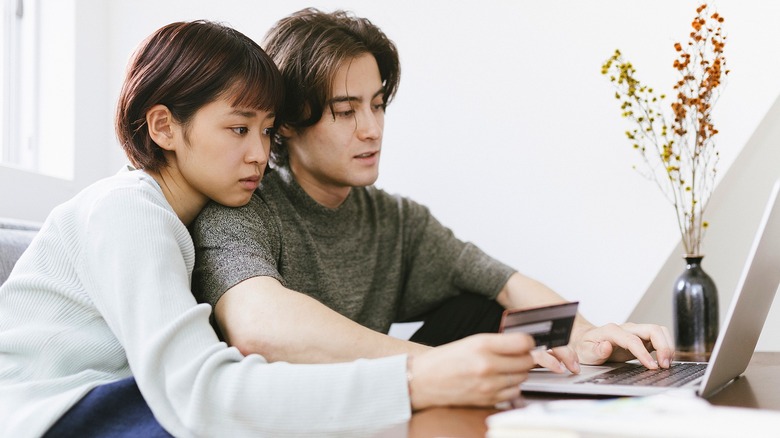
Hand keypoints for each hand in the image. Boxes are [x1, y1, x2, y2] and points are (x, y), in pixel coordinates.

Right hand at [408, 332, 534, 409]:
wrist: (423, 381)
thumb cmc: (444, 360)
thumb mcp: (471, 342)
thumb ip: (497, 343)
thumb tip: (523, 346)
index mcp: (482, 345)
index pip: (524, 342)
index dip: (528, 342)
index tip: (526, 344)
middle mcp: (488, 365)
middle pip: (527, 361)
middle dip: (525, 357)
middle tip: (517, 356)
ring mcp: (489, 385)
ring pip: (522, 378)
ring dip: (518, 372)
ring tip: (504, 368)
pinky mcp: (488, 399)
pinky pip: (514, 392)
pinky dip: (511, 387)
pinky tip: (500, 381)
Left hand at [571, 323, 674, 368]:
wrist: (586, 340)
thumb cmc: (586, 346)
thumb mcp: (585, 352)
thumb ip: (596, 350)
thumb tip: (607, 346)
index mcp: (612, 331)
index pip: (633, 340)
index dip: (644, 353)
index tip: (652, 366)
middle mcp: (626, 328)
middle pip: (652, 329)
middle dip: (663, 346)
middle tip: (664, 365)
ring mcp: (635, 332)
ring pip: (659, 331)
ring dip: (667, 346)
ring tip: (666, 364)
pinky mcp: (641, 338)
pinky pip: (659, 338)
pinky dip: (665, 348)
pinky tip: (664, 361)